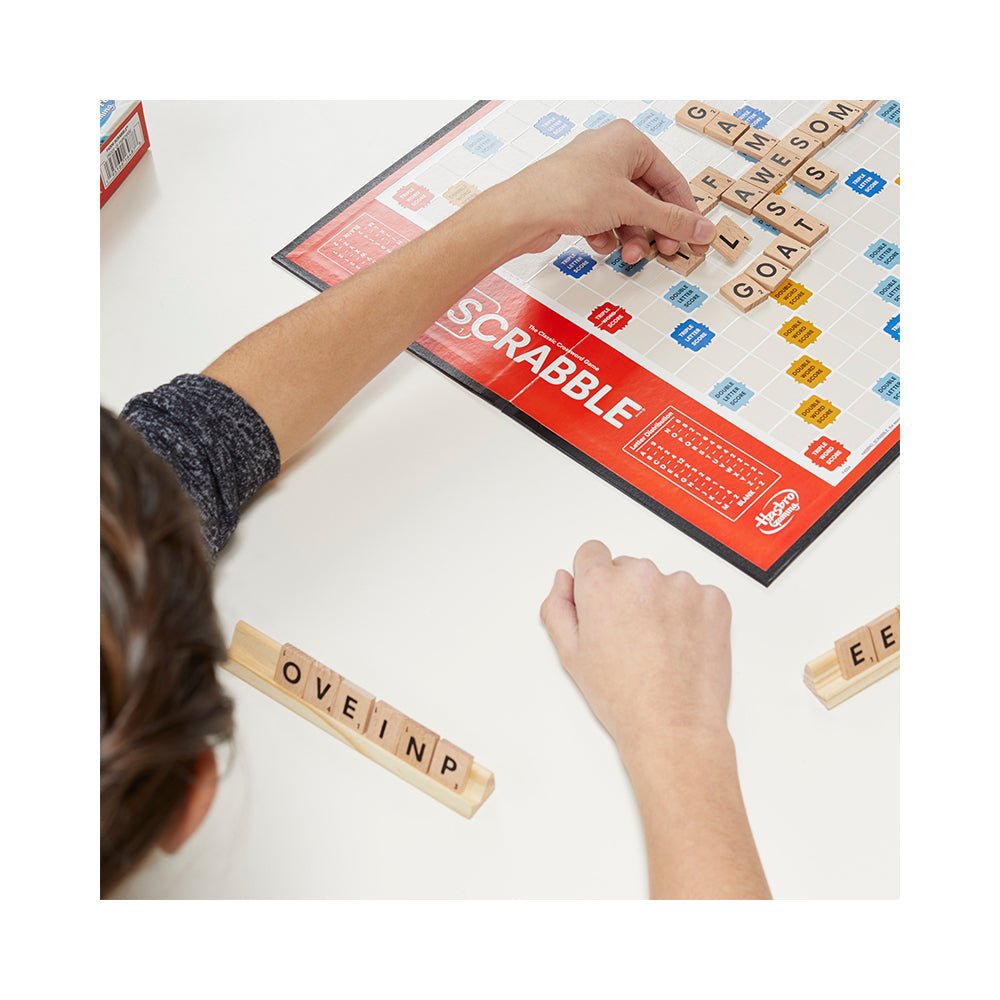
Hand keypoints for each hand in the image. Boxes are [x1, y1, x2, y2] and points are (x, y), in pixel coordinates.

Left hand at [497, 119, 715, 261]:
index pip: (671, 179)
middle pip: (648, 197)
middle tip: (665, 252)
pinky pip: (604, 218)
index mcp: (628, 141)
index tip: (695, 237)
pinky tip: (601, 244)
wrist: (524, 212)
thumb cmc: (570, 192)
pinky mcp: (575, 197)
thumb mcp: (632, 207)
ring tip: (630, 255)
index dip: (685, 212)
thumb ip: (671, 220)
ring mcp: (591, 176)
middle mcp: (610, 153)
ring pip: (625, 211)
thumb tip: (701, 229)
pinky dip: (607, 235)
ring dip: (631, 237)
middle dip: (655, 228)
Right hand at [540, 540, 732, 763]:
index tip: (602, 605)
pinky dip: (691, 614)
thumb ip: (558, 607)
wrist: (674, 725)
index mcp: (601, 584)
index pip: (592, 553)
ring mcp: (682, 585)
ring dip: (661, 603)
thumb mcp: (571, 655)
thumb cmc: (623, 697)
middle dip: (627, 594)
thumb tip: (565, 581)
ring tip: (659, 647)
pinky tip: (682, 646)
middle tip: (630, 638)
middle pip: (628, 569)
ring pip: (663, 583)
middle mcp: (641, 575)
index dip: (593, 580)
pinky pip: (697, 596)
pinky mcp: (714, 599)